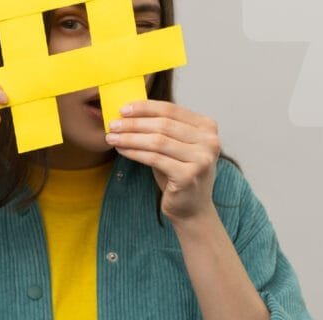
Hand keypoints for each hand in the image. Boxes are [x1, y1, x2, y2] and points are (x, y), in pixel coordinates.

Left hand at [106, 100, 221, 221]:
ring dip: (130, 138)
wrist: (193, 209)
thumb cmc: (179, 174)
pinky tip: (121, 150)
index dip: (145, 108)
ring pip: (157, 141)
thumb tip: (129, 112)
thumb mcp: (175, 146)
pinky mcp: (189, 175)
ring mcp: (201, 159)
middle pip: (163, 125)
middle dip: (134, 123)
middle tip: (113, 124)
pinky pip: (154, 159)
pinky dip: (134, 153)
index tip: (123, 109)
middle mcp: (210, 141)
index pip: (171, 110)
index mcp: (207, 127)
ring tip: (112, 137)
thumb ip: (162, 128)